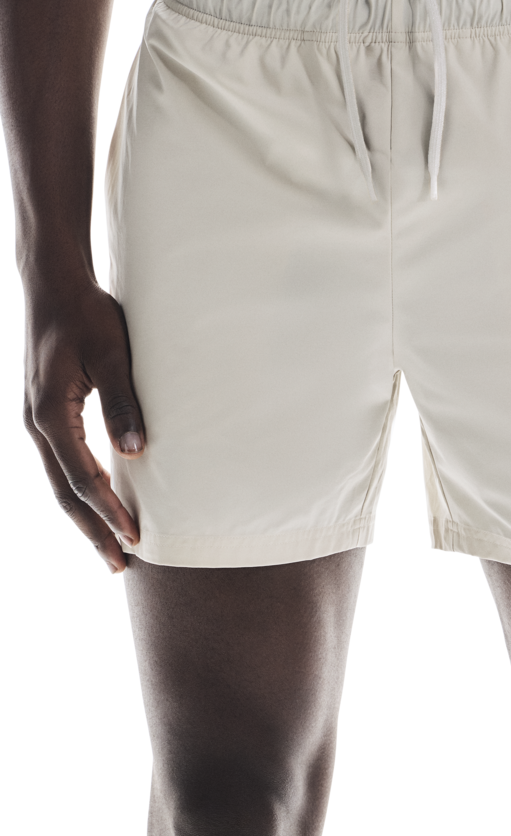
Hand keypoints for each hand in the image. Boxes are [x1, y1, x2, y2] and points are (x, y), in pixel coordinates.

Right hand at [22, 280, 143, 573]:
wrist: (52, 286)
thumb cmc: (86, 315)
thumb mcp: (111, 355)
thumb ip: (123, 403)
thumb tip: (137, 453)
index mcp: (50, 415)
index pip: (83, 478)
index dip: (110, 511)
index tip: (136, 538)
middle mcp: (36, 424)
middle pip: (64, 493)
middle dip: (93, 530)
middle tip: (120, 563)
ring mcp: (36, 420)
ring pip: (59, 482)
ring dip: (85, 515)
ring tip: (109, 546)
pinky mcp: (44, 413)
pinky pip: (60, 464)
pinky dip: (78, 490)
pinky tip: (98, 501)